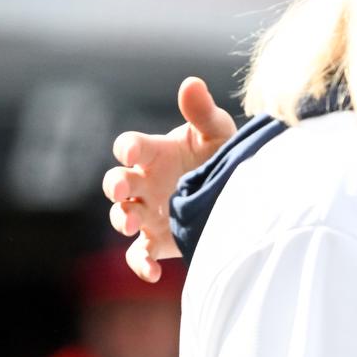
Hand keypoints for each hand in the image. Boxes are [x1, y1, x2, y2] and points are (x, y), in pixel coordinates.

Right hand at [102, 76, 236, 281]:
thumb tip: (192, 83)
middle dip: (115, 186)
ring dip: (121, 219)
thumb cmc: (223, 156)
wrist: (242, 193)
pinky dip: (140, 265)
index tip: (132, 152)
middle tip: (124, 189)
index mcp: (154, 153)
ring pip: (121, 217)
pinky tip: (153, 273)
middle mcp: (145, 183)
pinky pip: (139, 255)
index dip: (127, 148)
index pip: (130, 147)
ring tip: (131, 222)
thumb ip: (203, 112)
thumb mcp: (218, 133)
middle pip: (115, 183)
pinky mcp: (158, 241)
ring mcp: (148, 213)